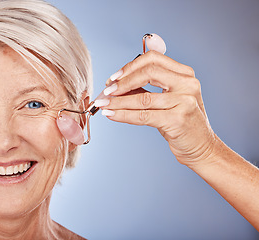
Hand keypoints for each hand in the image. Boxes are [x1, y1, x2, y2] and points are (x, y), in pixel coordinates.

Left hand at [100, 50, 216, 166]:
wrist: (201, 147)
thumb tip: (116, 84)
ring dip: (117, 101)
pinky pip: (143, 115)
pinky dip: (123, 114)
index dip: (130, 66)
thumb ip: (146, 88)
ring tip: (103, 104)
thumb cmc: (180, 122)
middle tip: (107, 90)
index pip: (153, 59)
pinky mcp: (177, 119)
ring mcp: (184, 101)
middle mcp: (187, 84)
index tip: (113, 78)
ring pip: (142, 97)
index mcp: (185, 74)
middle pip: (148, 72)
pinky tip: (111, 115)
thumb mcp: (166, 100)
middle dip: (122, 81)